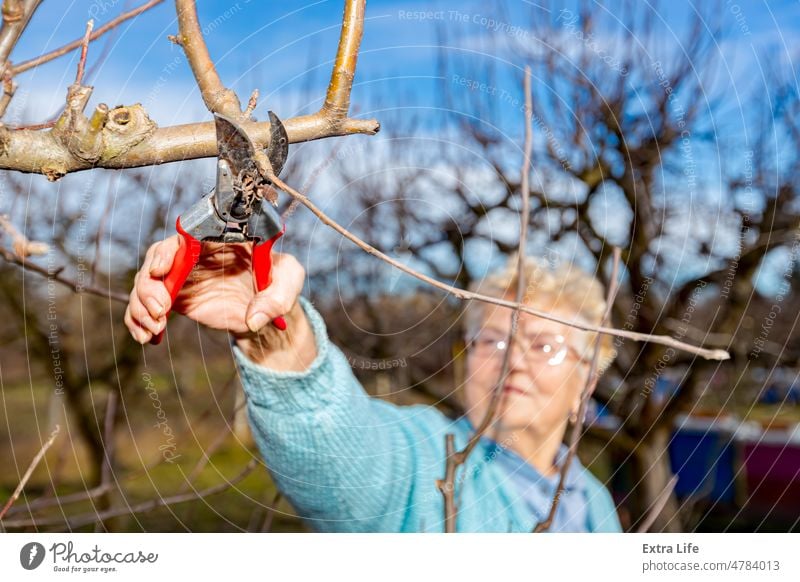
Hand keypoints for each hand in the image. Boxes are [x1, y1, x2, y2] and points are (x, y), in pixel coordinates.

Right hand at [124, 236, 304, 343]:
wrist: (268, 305)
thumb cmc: (279, 280)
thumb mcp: (290, 280)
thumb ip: (278, 296)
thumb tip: (255, 319)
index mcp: (219, 237)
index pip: (187, 234)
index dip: (169, 250)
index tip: (161, 269)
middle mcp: (195, 252)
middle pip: (158, 257)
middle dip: (149, 283)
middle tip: (160, 309)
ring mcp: (182, 274)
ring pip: (147, 281)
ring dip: (141, 305)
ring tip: (154, 328)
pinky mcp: (176, 297)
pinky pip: (147, 305)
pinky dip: (139, 320)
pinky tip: (148, 338)